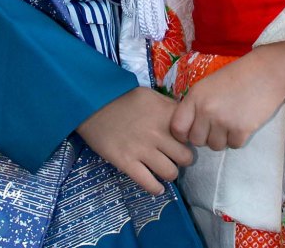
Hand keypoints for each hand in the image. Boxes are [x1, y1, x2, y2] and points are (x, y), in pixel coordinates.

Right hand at [76, 87, 193, 194]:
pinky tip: (156, 186)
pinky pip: (150, 184)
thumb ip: (169, 107)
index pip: (191, 134)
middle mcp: (157, 133)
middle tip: (175, 158)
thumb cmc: (123, 98)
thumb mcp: (150, 96)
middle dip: (182, 159)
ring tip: (164, 170)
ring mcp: (142, 149)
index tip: (184, 141)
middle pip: (186, 157)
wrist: (93, 104)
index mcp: (165, 114)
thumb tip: (185, 119)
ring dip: (170, 173)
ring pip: (171, 173)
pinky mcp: (127, 163)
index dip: (190, 139)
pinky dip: (156, 188)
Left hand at [171, 41, 284, 150]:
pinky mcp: (241, 130)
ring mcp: (223, 121)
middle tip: (217, 125)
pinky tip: (242, 123)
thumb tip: (188, 128)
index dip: (183, 133)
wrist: (266, 71)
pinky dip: (237, 138)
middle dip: (205, 136)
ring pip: (215, 146)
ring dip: (222, 138)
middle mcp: (205, 109)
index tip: (192, 131)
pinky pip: (233, 146)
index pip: (177, 127)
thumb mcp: (209, 84)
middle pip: (196, 140)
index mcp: (195, 96)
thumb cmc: (237, 75)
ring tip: (231, 122)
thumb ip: (197, 104)